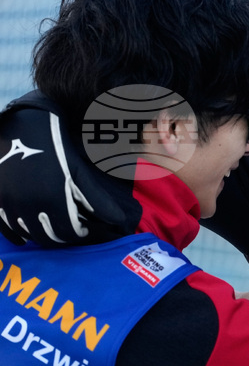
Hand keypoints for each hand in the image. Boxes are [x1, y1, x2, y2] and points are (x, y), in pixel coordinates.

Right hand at [0, 99, 110, 245]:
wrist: (21, 126)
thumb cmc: (55, 146)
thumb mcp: (78, 171)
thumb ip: (97, 199)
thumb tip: (119, 221)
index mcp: (53, 200)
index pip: (69, 233)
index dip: (80, 234)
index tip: (86, 230)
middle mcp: (28, 206)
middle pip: (48, 236)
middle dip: (63, 236)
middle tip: (72, 231)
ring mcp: (8, 205)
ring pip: (27, 234)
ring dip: (41, 235)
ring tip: (53, 230)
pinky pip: (5, 228)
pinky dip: (17, 235)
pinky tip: (25, 238)